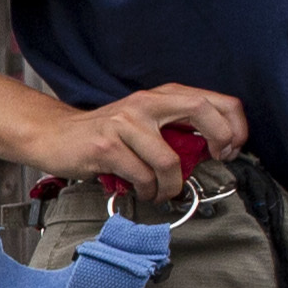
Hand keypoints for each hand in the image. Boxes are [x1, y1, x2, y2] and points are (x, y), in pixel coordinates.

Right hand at [37, 83, 245, 196]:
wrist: (54, 135)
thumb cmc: (105, 135)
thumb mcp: (145, 123)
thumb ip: (177, 129)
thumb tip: (212, 150)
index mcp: (161, 96)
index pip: (215, 100)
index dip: (233, 126)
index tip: (230, 149)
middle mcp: (145, 103)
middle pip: (201, 110)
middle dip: (219, 140)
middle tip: (213, 162)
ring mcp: (125, 123)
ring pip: (169, 161)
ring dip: (170, 186)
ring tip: (160, 192)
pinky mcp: (106, 146)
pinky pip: (142, 177)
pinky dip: (147, 191)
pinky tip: (140, 190)